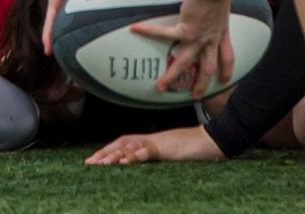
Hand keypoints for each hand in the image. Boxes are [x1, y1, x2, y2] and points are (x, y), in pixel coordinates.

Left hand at [42, 0, 123, 55]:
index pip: (93, 13)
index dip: (97, 25)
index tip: (105, 40)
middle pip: (76, 23)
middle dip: (77, 38)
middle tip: (83, 57)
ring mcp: (64, 0)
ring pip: (60, 26)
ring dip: (58, 42)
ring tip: (61, 61)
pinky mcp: (56, 0)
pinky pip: (50, 20)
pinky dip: (47, 34)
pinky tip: (48, 50)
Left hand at [85, 124, 223, 164]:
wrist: (216, 140)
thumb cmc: (196, 150)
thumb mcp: (172, 157)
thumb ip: (157, 159)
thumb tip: (143, 165)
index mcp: (151, 142)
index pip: (124, 144)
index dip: (107, 151)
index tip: (92, 161)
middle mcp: (152, 139)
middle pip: (123, 142)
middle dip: (104, 153)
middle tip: (89, 164)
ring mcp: (160, 142)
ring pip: (133, 146)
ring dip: (116, 154)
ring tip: (101, 164)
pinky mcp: (170, 147)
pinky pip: (151, 150)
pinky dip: (138, 154)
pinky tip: (127, 161)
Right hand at [132, 0, 233, 98]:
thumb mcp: (223, 9)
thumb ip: (216, 16)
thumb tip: (209, 9)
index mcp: (221, 35)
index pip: (227, 58)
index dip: (226, 72)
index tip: (224, 81)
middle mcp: (210, 40)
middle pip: (207, 69)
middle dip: (201, 84)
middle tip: (195, 97)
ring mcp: (197, 37)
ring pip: (185, 62)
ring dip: (172, 76)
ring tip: (160, 87)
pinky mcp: (185, 29)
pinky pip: (164, 34)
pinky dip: (149, 31)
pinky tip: (135, 29)